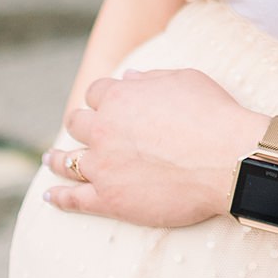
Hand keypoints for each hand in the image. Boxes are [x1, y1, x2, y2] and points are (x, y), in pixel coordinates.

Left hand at [42, 68, 269, 227]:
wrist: (228, 160)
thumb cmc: (213, 115)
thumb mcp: (185, 80)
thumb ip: (151, 79)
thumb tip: (128, 78)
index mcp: (119, 97)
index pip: (97, 92)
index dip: (103, 98)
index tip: (109, 104)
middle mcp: (103, 129)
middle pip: (78, 123)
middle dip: (82, 124)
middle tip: (85, 130)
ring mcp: (102, 166)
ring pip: (67, 161)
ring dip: (57, 159)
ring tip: (51, 159)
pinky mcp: (108, 199)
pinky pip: (74, 199)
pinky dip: (59, 198)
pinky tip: (50, 197)